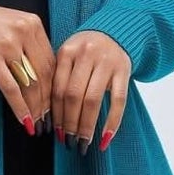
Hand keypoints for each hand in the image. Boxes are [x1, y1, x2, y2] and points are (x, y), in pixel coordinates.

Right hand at [0, 3, 53, 131]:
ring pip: (30, 83)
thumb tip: (46, 79)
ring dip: (35, 107)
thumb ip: (31, 46)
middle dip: (46, 100)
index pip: (50, 61)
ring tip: (36, 122)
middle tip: (47, 118)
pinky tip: (24, 119)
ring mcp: (7, 45)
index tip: (54, 102)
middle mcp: (23, 32)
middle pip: (43, 74)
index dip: (54, 86)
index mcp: (33, 24)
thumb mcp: (14, 27)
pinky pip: (11, 89)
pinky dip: (19, 107)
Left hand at [51, 30, 130, 151]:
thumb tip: (49, 118)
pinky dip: (112, 122)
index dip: (55, 114)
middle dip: (69, 123)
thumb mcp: (68, 57)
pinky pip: (119, 100)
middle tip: (68, 142)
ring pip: (93, 100)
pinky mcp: (124, 70)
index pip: (57, 89)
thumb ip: (59, 79)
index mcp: (67, 51)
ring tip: (83, 142)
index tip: (54, 133)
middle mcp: (86, 54)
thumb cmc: (86, 52)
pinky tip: (105, 138)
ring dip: (86, 125)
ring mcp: (107, 62)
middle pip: (73, 96)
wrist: (115, 32)